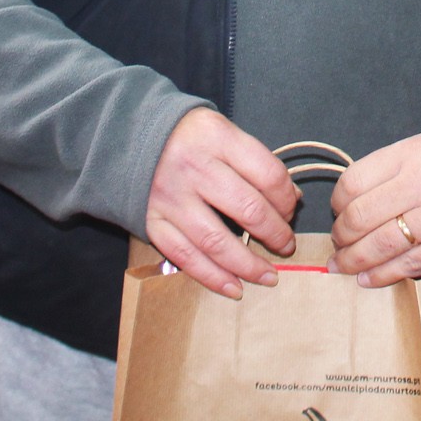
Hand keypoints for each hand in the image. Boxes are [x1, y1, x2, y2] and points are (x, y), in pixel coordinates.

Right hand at [144, 108, 299, 298]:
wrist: (128, 138)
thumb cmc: (189, 137)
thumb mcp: (223, 131)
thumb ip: (256, 161)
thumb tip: (292, 197)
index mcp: (217, 138)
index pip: (267, 174)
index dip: (287, 198)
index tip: (292, 210)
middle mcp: (194, 168)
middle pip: (247, 208)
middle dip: (275, 233)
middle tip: (287, 245)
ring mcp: (171, 198)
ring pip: (217, 241)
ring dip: (248, 265)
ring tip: (269, 276)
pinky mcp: (153, 224)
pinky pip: (186, 257)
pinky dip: (213, 278)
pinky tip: (235, 288)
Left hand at [328, 132, 420, 286]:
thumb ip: (397, 166)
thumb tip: (361, 195)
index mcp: (412, 155)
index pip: (354, 181)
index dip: (338, 201)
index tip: (338, 210)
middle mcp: (420, 185)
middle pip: (359, 217)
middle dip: (341, 234)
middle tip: (339, 241)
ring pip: (378, 246)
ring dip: (353, 259)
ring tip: (343, 264)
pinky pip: (406, 267)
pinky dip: (380, 275)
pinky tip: (367, 278)